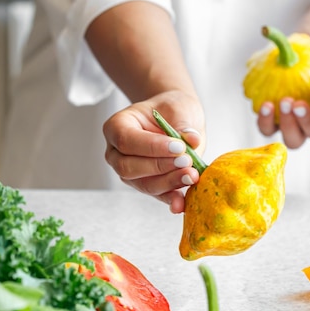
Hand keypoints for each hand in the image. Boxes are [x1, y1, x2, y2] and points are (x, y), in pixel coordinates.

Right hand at [103, 90, 204, 213]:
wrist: (175, 118)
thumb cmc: (171, 109)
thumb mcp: (178, 108)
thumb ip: (183, 123)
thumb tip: (192, 140)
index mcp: (117, 127)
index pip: (127, 140)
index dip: (152, 147)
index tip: (179, 147)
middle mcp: (117, 153)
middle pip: (129, 167)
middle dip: (160, 167)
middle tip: (187, 161)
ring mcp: (129, 172)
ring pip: (144, 184)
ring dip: (169, 183)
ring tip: (192, 175)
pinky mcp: (146, 185)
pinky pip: (157, 195)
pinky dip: (171, 199)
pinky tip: (182, 202)